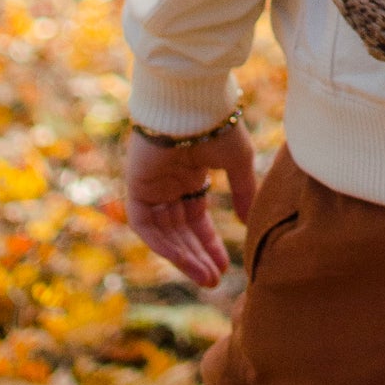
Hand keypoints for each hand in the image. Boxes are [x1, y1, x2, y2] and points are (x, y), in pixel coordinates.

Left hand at [124, 121, 256, 289]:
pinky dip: (164, 245)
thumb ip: (242, 191)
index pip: (196, 219)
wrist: (191, 104)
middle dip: (197, 256)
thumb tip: (248, 221)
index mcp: (190, 175)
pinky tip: (185, 261)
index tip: (224, 267)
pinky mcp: (136, 188)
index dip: (209, 243)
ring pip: (166, 234)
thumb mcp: (237, 162)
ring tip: (206, 277)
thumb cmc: (217, 125)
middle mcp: (168, 185)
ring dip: (184, 257)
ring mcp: (151, 188)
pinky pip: (147, 226)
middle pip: (181, 231)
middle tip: (214, 281)